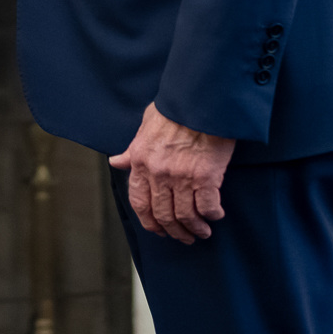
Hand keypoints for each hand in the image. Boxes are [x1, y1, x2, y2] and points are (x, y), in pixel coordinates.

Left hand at [108, 102, 234, 242]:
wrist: (200, 97)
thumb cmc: (175, 107)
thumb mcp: (146, 125)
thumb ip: (132, 148)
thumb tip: (116, 161)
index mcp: (141, 161)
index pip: (139, 202)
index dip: (149, 222)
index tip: (159, 230)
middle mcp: (158, 173)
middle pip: (163, 215)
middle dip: (174, 231)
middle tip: (184, 237)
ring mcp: (182, 176)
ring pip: (185, 216)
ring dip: (195, 228)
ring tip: (202, 231)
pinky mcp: (206, 176)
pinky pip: (208, 206)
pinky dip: (212, 215)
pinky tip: (216, 215)